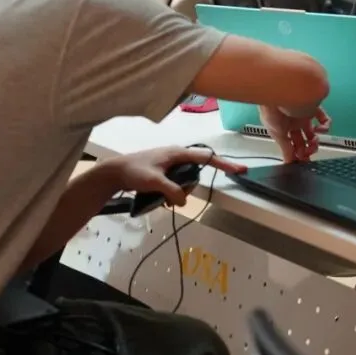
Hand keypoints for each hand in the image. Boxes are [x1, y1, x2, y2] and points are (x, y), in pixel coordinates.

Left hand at [104, 146, 246, 207]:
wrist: (114, 172)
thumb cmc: (134, 171)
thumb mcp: (154, 182)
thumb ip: (172, 191)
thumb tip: (185, 201)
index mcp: (177, 153)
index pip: (207, 157)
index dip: (224, 164)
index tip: (240, 170)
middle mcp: (177, 156)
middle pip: (195, 173)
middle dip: (187, 188)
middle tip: (170, 196)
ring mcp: (170, 164)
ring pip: (185, 181)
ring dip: (177, 192)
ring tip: (159, 197)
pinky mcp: (164, 172)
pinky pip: (176, 184)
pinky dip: (171, 193)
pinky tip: (158, 197)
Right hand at [260, 105, 329, 162]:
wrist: (279, 91)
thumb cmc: (271, 109)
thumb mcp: (278, 134)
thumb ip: (286, 149)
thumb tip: (289, 162)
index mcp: (283, 129)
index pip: (292, 146)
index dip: (297, 154)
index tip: (301, 161)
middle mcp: (293, 124)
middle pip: (304, 141)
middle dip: (307, 150)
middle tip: (308, 153)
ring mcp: (303, 116)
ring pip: (314, 133)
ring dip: (316, 141)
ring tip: (314, 142)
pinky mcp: (313, 109)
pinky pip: (324, 119)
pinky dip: (325, 126)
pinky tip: (320, 130)